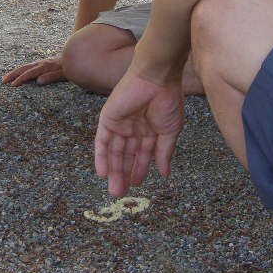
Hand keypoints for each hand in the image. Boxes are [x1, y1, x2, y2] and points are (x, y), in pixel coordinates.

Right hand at [3, 57, 66, 85]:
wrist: (76, 54)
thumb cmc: (71, 67)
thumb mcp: (65, 74)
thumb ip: (52, 76)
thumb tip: (38, 81)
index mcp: (45, 67)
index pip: (29, 73)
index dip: (20, 79)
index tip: (12, 85)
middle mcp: (42, 63)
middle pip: (24, 68)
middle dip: (13, 74)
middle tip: (3, 81)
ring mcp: (42, 62)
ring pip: (26, 66)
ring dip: (16, 72)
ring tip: (6, 78)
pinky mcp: (44, 63)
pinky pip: (30, 66)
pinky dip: (22, 70)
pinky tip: (19, 73)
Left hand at [94, 72, 183, 197]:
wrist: (156, 79)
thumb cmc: (167, 101)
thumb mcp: (170, 131)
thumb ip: (165, 152)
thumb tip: (165, 174)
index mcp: (149, 130)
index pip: (141, 154)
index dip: (139, 170)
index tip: (136, 185)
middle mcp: (133, 128)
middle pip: (126, 155)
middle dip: (124, 174)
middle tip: (121, 193)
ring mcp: (120, 123)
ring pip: (114, 152)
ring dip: (113, 170)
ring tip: (115, 189)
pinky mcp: (108, 119)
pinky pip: (102, 141)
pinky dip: (102, 157)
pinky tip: (103, 173)